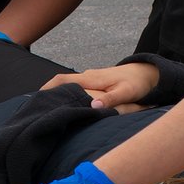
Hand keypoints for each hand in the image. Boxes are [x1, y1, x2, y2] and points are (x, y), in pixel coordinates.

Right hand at [41, 62, 159, 109]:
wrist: (147, 74)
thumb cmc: (137, 84)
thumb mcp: (126, 93)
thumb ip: (111, 99)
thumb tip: (93, 106)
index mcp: (91, 79)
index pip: (63, 79)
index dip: (47, 87)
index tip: (36, 98)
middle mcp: (88, 76)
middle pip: (61, 82)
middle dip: (48, 93)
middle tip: (36, 108)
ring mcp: (91, 78)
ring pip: (68, 85)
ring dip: (58, 94)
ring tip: (47, 110)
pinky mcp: (95, 82)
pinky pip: (76, 87)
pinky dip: (67, 94)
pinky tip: (66, 106)